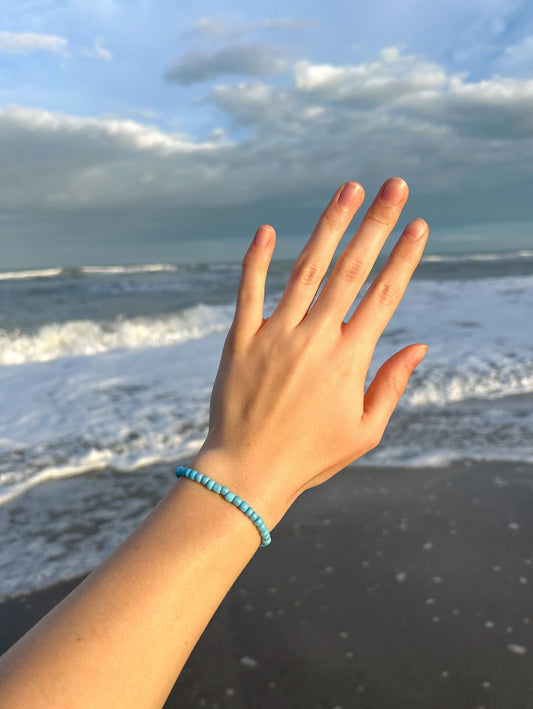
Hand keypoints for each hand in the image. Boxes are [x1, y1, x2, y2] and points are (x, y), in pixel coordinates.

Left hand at [192, 178, 428, 526]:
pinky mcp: (240, 341)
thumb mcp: (364, 431)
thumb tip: (420, 344)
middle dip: (377, 224)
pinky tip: (266, 229)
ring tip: (348, 190)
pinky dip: (256, 260)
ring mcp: (275, 336)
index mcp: (349, 360)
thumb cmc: (310, 455)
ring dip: (329, 226)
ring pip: (306, 270)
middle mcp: (315, 339)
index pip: (384, 296)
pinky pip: (249, 292)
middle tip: (394, 186)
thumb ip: (392, 385)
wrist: (247, 473)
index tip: (419, 224)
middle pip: (351, 270)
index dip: (404, 257)